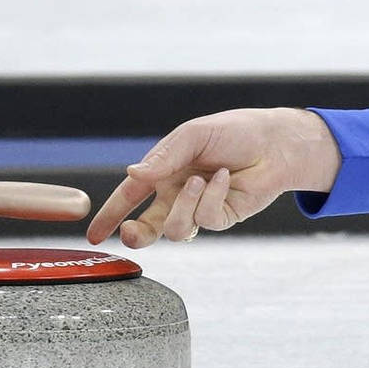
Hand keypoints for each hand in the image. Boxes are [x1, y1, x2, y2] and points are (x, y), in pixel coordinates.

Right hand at [88, 108, 341, 249]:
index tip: (94, 235)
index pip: (130, 197)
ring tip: (200, 179)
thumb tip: (132, 174)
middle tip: (132, 234)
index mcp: (164, 174)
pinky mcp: (223, 217)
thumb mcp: (193, 136)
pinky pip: (207, 218)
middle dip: (137, 235)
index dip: (110, 216)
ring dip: (184, 206)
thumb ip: (163, 157)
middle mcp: (178, 195)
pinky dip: (213, 196)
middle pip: (149, 227)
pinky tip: (225, 178)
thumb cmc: (234, 132)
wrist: (275, 141)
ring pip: (177, 229)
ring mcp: (200, 208)